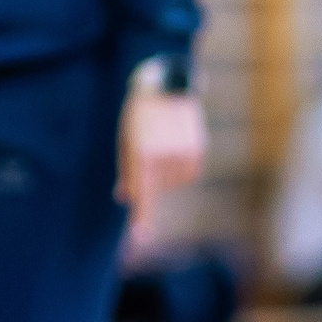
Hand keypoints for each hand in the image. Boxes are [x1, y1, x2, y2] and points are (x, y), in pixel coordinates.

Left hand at [118, 90, 206, 205]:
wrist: (168, 84)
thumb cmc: (140, 114)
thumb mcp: (126, 139)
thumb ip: (126, 171)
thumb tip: (124, 197)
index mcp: (141, 152)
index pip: (141, 192)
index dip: (141, 216)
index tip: (141, 236)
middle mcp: (164, 155)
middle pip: (155, 187)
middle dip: (149, 179)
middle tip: (148, 149)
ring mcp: (183, 153)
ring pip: (173, 182)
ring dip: (166, 172)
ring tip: (163, 143)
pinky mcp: (197, 151)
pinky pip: (188, 175)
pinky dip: (180, 169)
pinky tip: (176, 147)